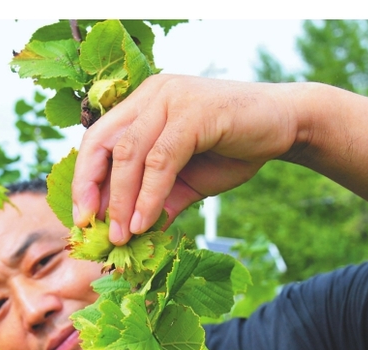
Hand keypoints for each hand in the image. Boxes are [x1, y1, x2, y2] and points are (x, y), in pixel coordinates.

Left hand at [72, 74, 300, 243]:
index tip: (82, 218)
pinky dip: (149, 195)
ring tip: (122, 236)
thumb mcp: (188, 179)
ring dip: (122, 200)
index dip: (85, 179)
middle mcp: (151, 95)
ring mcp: (171, 99)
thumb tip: (132, 231)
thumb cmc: (235, 148)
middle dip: (91, 188)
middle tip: (91, 228)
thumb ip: (160, 198)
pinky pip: (161, 160)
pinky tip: (145, 222)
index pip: (98, 140)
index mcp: (143, 104)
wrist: (285, 124)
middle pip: (103, 143)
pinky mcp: (193, 112)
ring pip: (130, 154)